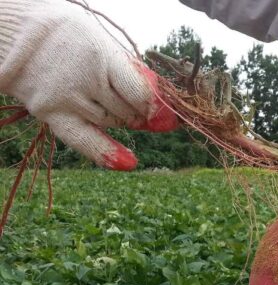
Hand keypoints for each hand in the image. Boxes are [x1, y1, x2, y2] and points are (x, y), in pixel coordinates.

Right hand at [0, 0, 177, 169]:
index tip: (164, 112)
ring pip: (110, 123)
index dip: (155, 106)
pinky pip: (83, 140)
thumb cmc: (68, 36)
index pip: (138, 92)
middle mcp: (83, 79)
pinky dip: (107, 153)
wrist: (12, 31)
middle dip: (139, 113)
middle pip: (126, 110)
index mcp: (100, 55)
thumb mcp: (99, 41)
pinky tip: (129, 163)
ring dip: (123, 122)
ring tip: (124, 112)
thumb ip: (126, 69)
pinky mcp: (50, 113)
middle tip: (141, 109)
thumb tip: (158, 100)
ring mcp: (65, 98)